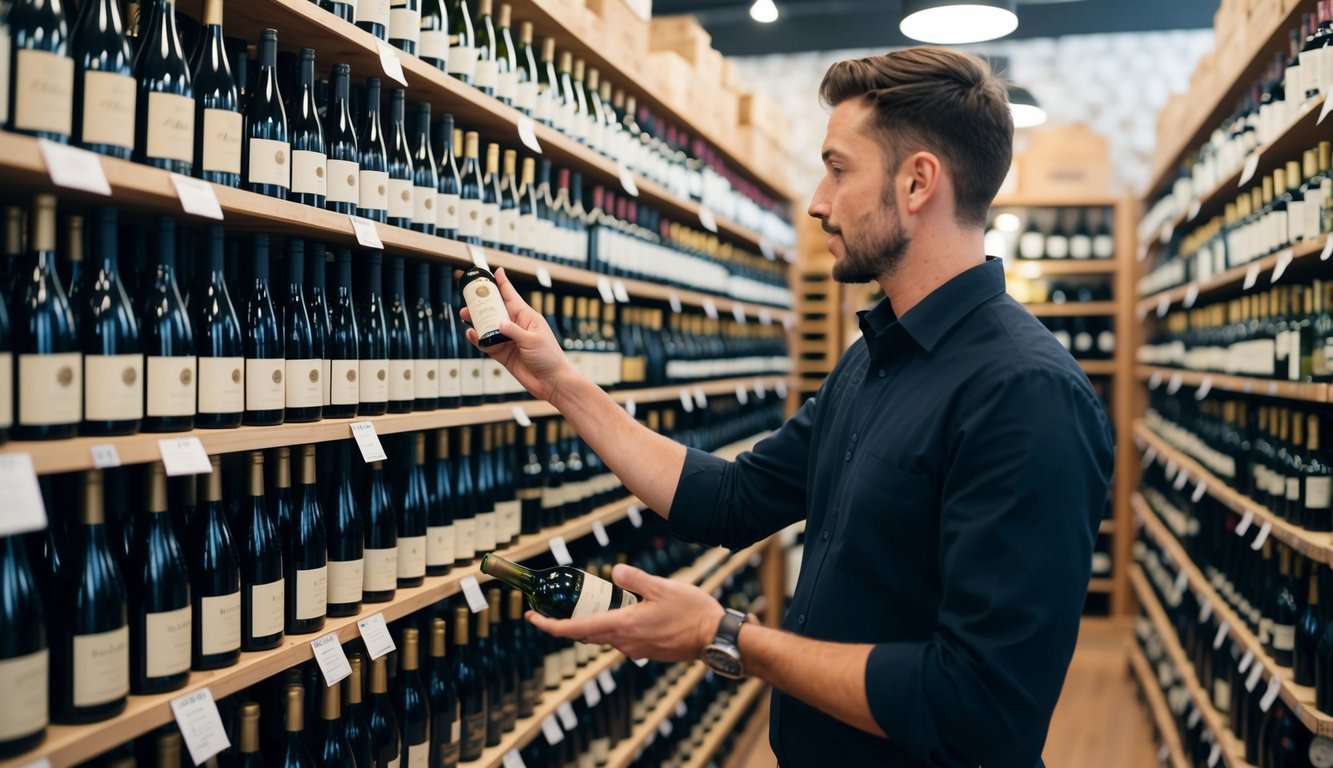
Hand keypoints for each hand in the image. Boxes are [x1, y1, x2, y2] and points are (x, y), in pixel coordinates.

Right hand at [459, 267, 578, 402]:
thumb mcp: (532, 341)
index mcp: (527, 317)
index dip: (503, 284)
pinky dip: (479, 339)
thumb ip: (513, 330)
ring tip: (465, 315)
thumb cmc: (549, 358)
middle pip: (496, 310)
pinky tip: (472, 334)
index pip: (512, 297)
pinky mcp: (503, 353)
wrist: (551, 382)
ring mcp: (509, 340)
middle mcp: (516, 326)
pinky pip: (487, 343)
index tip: (496, 271)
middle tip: (468, 297)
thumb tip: (497, 322)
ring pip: (488, 326)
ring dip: (477, 321)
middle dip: (482, 303)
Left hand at [526, 564, 724, 662]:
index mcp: (623, 626)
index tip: (531, 618)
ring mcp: (635, 650)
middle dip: (566, 622)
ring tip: (590, 602)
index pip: (575, 629)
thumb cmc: (692, 612)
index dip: (549, 626)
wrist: (715, 638)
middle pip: (585, 634)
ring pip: (604, 636)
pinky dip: (612, 626)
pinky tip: (622, 611)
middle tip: (553, 607)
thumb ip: (634, 578)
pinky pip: (621, 639)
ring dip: (592, 622)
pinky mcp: (646, 652)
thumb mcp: (662, 587)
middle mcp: (625, 643)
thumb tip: (613, 571)